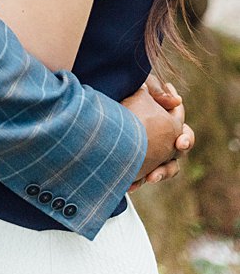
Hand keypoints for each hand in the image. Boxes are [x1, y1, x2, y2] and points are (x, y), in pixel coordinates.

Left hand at [124, 74, 193, 189]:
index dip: (185, 137)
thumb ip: (153, 89)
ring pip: (165, 169)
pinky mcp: (133, 161)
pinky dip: (138, 181)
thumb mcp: (133, 87)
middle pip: (177, 156)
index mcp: (165, 122)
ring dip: (161, 174)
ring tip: (151, 178)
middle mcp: (161, 139)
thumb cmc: (115, 94)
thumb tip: (177, 100)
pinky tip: (130, 186)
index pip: (183, 132)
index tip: (179, 142)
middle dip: (175, 159)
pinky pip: (140, 176)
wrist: (88, 110)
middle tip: (161, 170)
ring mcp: (149, 152)